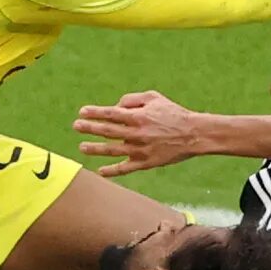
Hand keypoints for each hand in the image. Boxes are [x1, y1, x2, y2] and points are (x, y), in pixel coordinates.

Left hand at [73, 91, 207, 176]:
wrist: (194, 134)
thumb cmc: (174, 113)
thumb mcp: (154, 98)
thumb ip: (132, 99)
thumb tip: (116, 106)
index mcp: (138, 116)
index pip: (110, 113)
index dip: (95, 112)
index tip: (82, 112)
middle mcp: (136, 134)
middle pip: (107, 131)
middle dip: (89, 128)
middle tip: (76, 126)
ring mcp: (140, 150)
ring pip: (112, 151)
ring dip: (95, 149)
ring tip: (82, 147)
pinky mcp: (146, 163)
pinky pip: (125, 169)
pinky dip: (112, 171)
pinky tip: (100, 171)